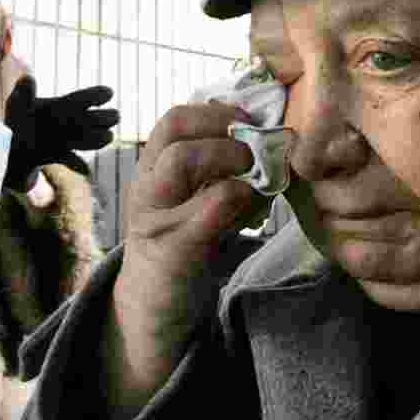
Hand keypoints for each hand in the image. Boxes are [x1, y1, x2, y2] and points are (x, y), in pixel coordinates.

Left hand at [4, 77, 118, 190]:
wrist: (10, 149)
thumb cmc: (16, 122)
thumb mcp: (16, 104)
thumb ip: (23, 93)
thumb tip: (28, 78)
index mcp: (60, 107)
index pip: (80, 99)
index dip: (95, 95)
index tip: (109, 93)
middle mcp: (67, 124)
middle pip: (89, 119)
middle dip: (102, 118)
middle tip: (115, 116)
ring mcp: (64, 141)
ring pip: (85, 139)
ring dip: (96, 138)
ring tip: (108, 137)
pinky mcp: (56, 157)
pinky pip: (69, 161)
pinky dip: (76, 164)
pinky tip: (86, 170)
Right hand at [106, 102, 259, 415]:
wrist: (154, 307)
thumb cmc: (185, 244)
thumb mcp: (197, 198)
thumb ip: (222, 170)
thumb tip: (271, 141)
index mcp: (152, 168)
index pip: (175, 117)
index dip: (216, 111)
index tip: (248, 122)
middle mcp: (147, 184)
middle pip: (173, 126)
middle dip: (223, 126)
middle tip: (255, 145)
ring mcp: (156, 215)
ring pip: (182, 160)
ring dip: (229, 155)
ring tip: (254, 171)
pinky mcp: (174, 247)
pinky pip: (211, 206)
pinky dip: (242, 196)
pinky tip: (256, 205)